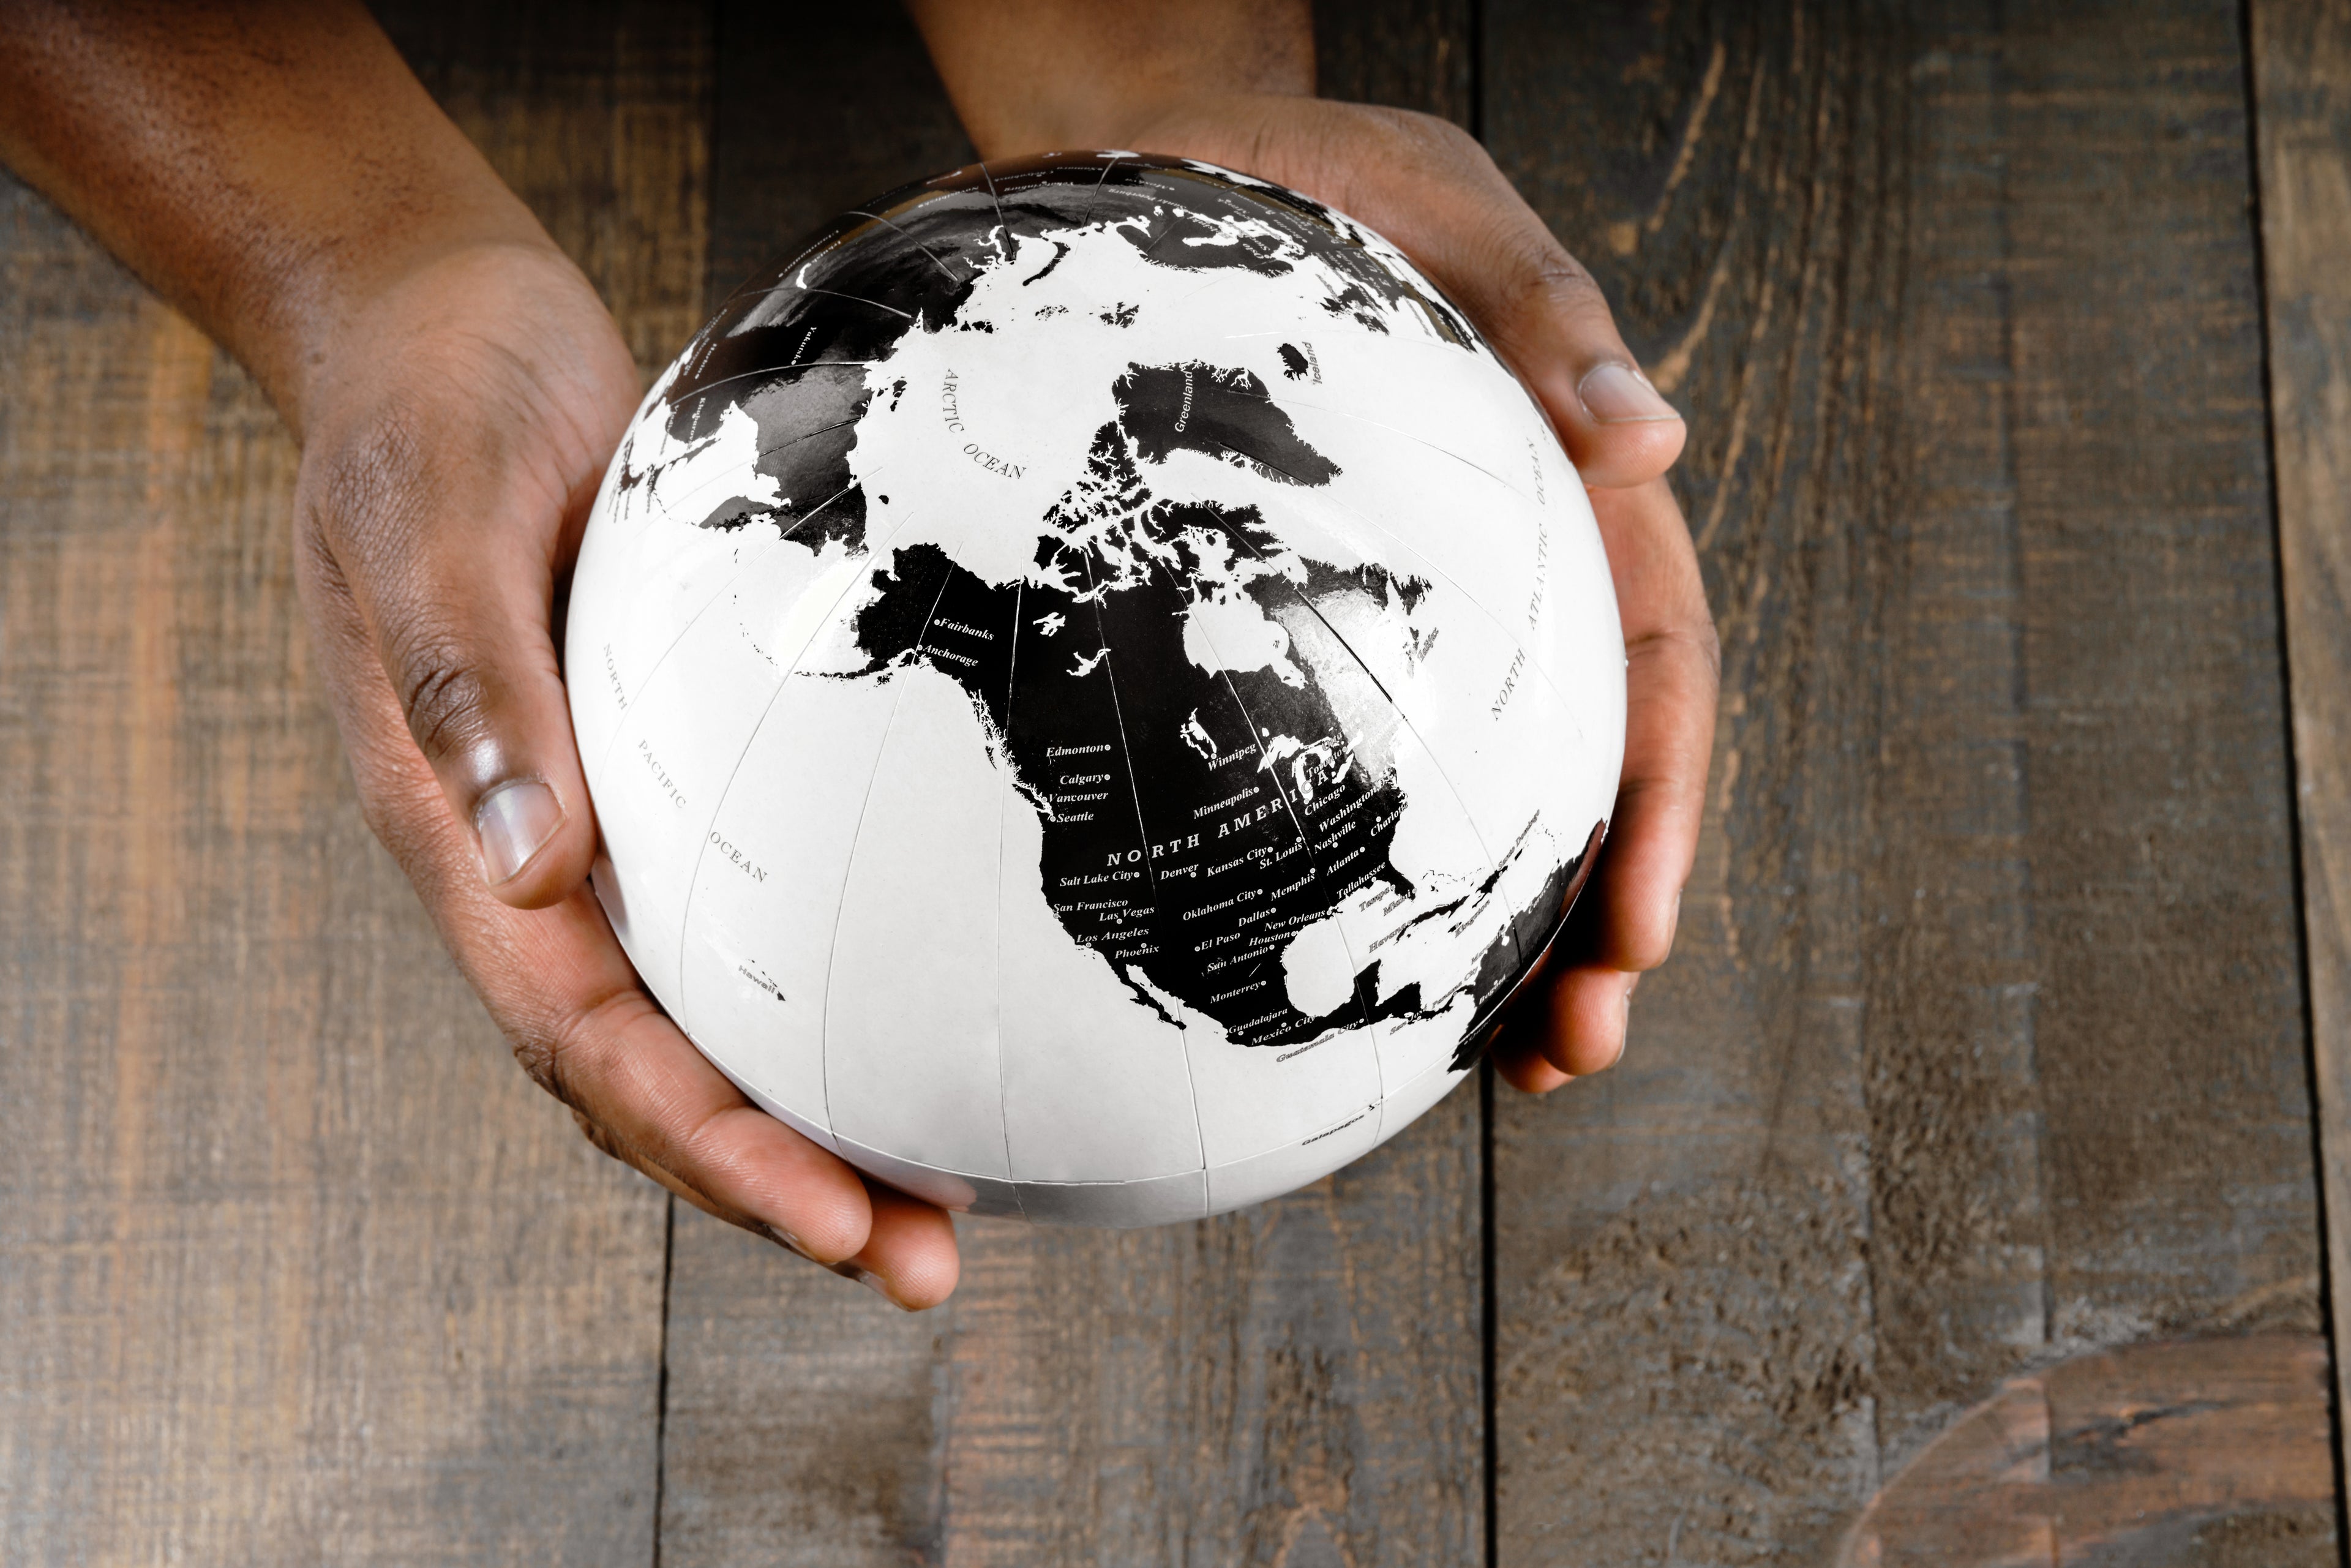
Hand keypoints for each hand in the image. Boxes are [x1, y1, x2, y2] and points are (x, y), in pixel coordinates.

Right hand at [291, 240, 959, 1303]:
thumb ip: (473, 690)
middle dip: (787, 1184)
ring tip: (951, 1206)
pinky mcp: (673, 777)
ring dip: (820, 1118)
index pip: (588, 1042)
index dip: (708, 1145)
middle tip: (925, 1268)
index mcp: (465, 842)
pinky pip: (748, 918)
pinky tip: (932, 1019)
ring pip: (711, 1017)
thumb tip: (534, 870)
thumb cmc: (432, 414)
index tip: (833, 1220)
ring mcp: (607, 829)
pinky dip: (828, 993)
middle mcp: (538, 866)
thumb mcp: (437, 527)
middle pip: (658, 1074)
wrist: (443, 332)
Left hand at [1073, 95, 1721, 1089]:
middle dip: (1594, 917)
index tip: (1641, 932)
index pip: (1648, 667)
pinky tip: (1334, 959)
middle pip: (1584, 768)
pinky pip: (1353, 750)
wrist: (1192, 161)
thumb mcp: (1438, 206)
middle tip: (1573, 1052)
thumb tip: (1650, 439)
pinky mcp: (1310, 616)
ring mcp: (1423, 608)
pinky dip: (1360, 859)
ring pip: (1487, 787)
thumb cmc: (1317, 177)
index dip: (1659, 805)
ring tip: (1495, 1063)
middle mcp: (1515, 574)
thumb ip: (1541, 312)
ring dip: (1499, 929)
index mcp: (1570, 495)